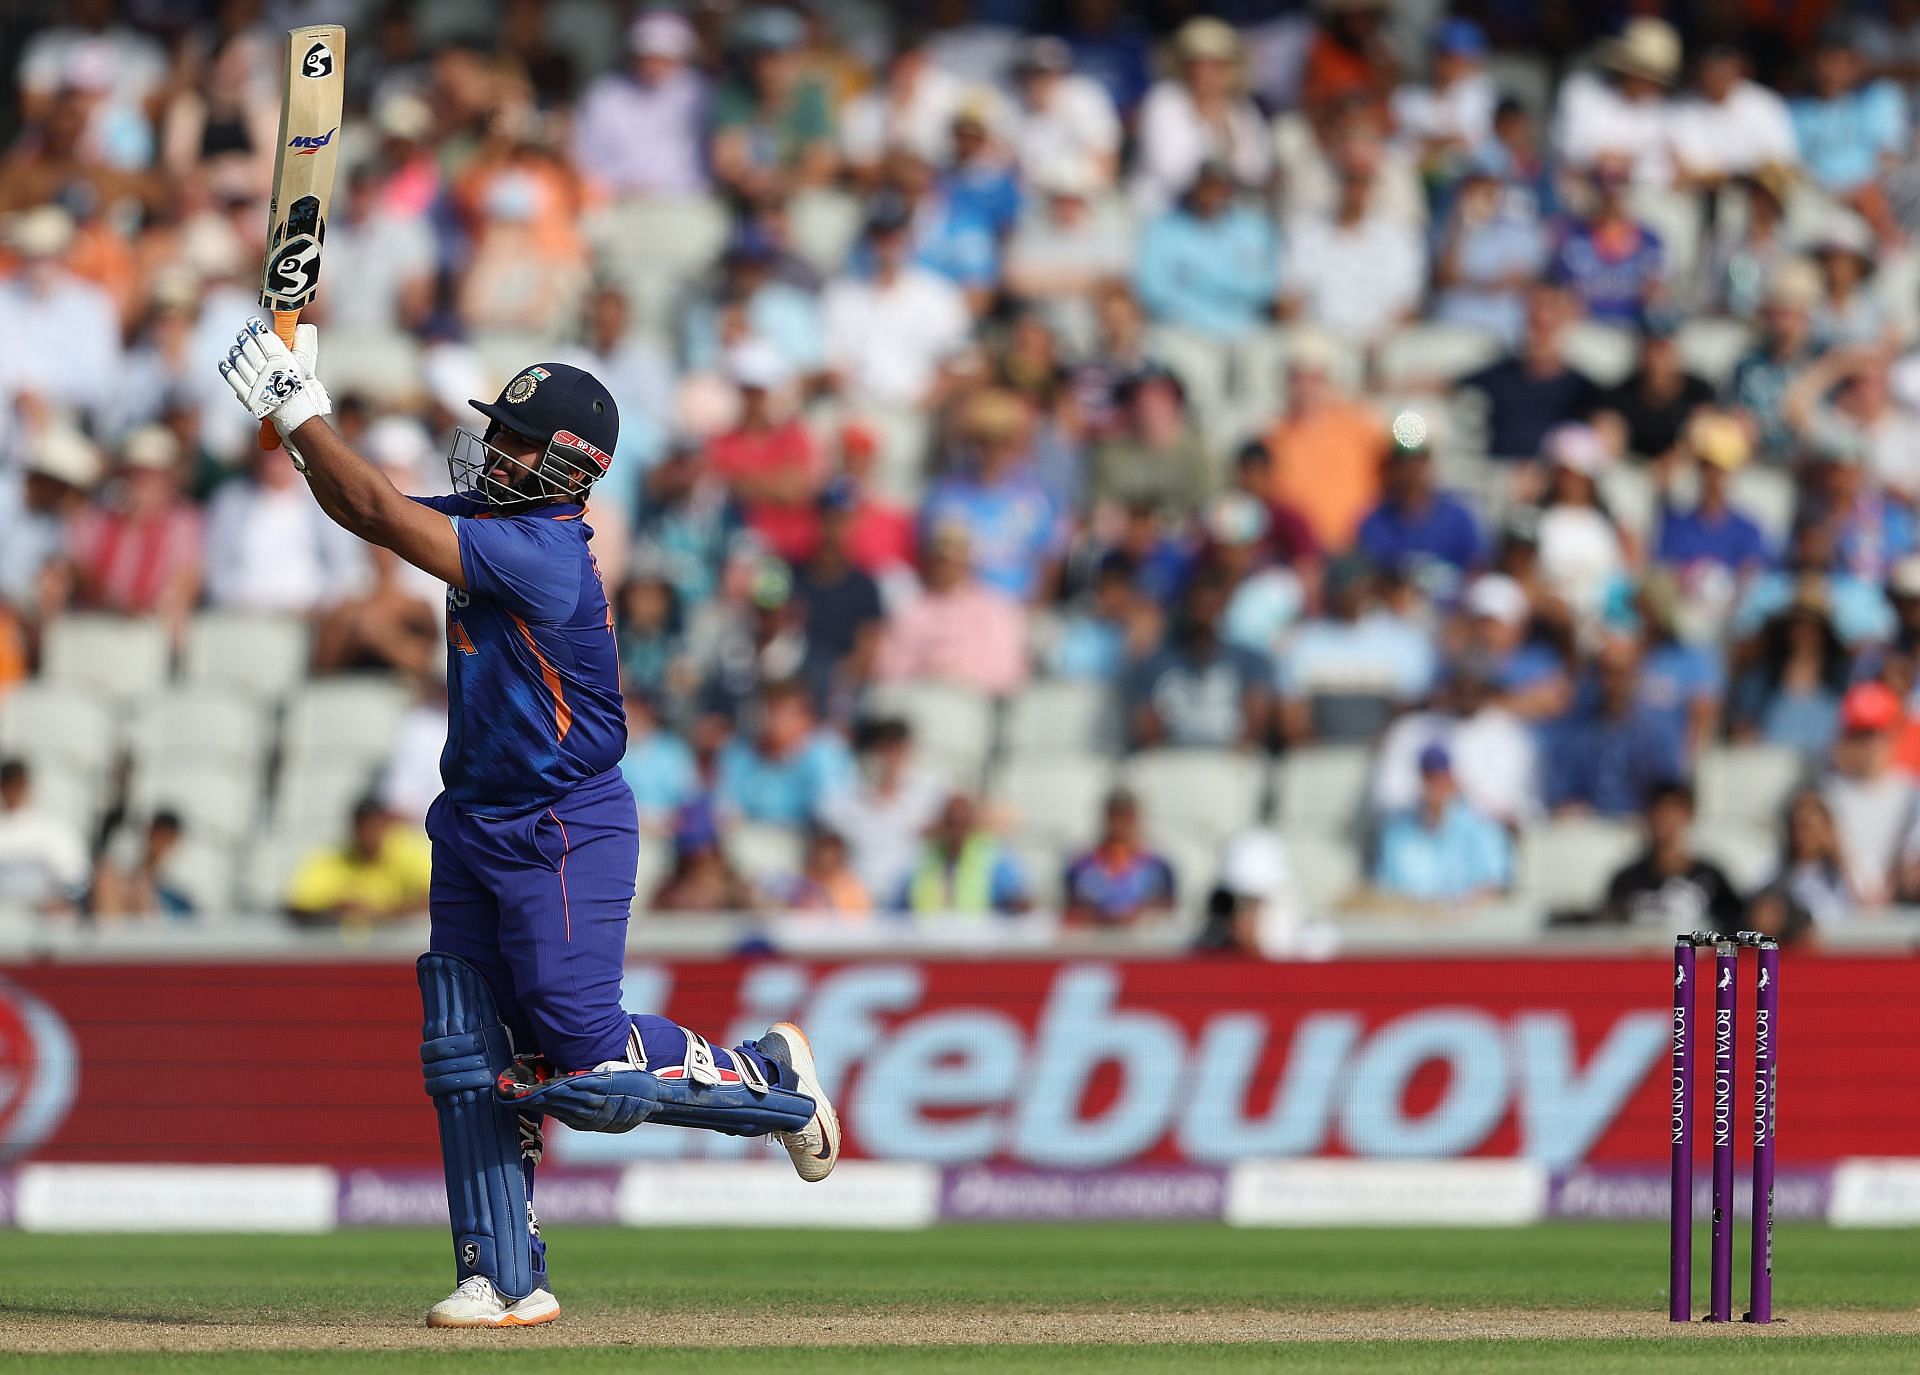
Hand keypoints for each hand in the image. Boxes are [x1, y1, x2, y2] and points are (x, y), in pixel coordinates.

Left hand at [218, 318, 330, 449]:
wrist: (295, 414)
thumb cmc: (297, 389)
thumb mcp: (298, 368)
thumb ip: (286, 352)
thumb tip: (281, 333)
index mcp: (283, 363)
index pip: (266, 339)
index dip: (257, 328)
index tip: (252, 322)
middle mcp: (269, 372)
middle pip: (252, 349)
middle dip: (245, 339)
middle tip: (242, 334)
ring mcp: (257, 383)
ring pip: (241, 362)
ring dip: (236, 352)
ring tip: (236, 348)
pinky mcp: (248, 395)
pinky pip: (233, 378)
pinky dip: (227, 368)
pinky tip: (225, 361)